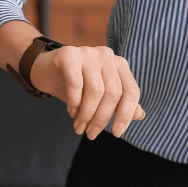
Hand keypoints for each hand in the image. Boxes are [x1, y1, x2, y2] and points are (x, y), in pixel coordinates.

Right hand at [29, 45, 146, 139]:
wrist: (46, 72)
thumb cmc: (78, 87)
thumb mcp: (100, 98)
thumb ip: (121, 104)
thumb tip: (141, 115)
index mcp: (120, 64)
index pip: (132, 91)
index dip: (126, 114)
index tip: (116, 134)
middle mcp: (107, 55)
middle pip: (113, 93)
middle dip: (102, 119)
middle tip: (90, 134)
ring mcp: (89, 52)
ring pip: (96, 91)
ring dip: (86, 115)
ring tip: (79, 127)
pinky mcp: (69, 54)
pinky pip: (76, 83)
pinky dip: (75, 102)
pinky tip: (71, 112)